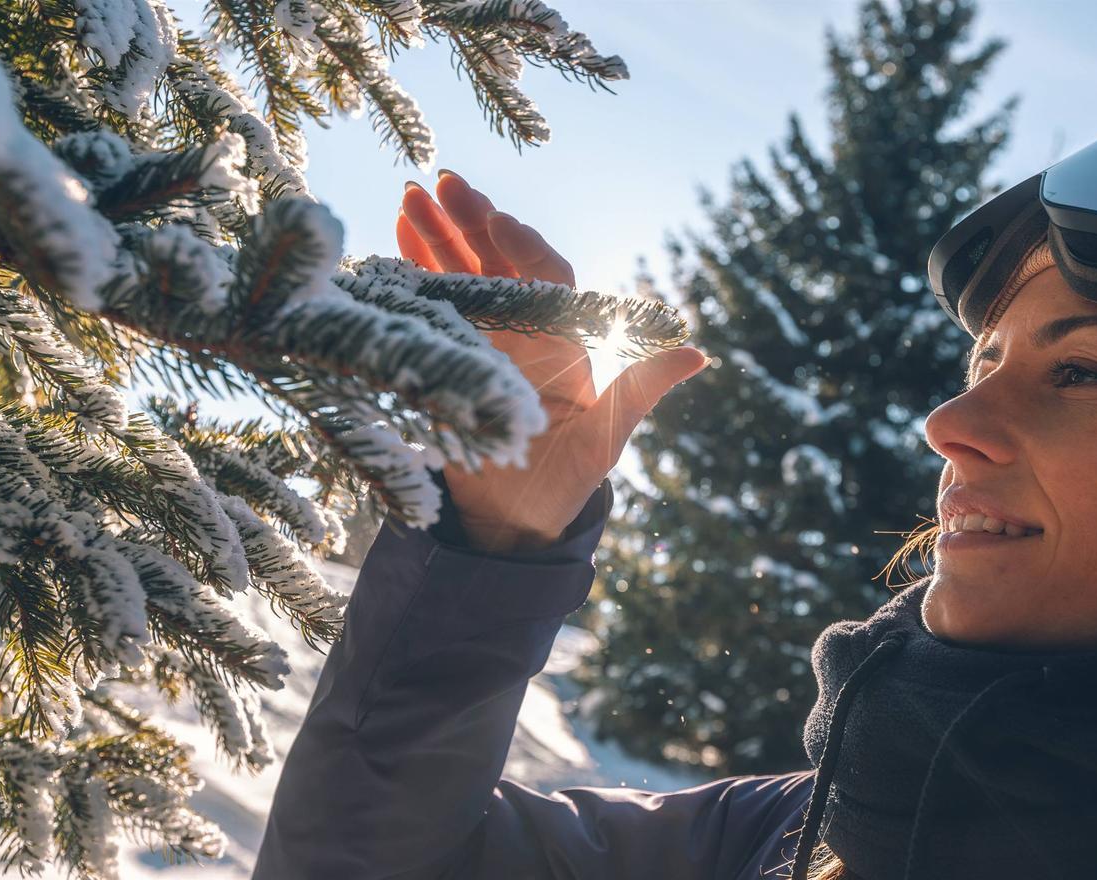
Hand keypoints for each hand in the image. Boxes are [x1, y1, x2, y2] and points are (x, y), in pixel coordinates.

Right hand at [396, 171, 708, 552]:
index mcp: (564, 337)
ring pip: (462, 272)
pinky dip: (416, 267)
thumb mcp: (609, 433)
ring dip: (437, 234)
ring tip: (410, 195)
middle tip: (445, 182)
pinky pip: (433, 300)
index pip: (547, 276)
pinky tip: (397, 234)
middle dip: (472, 222)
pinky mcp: (453, 349)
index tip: (499, 219)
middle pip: (499, 261)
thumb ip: (643, 388)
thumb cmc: (570, 475)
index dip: (524, 248)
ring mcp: (486, 335)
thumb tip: (698, 354)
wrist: (517, 515)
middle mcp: (526, 327)